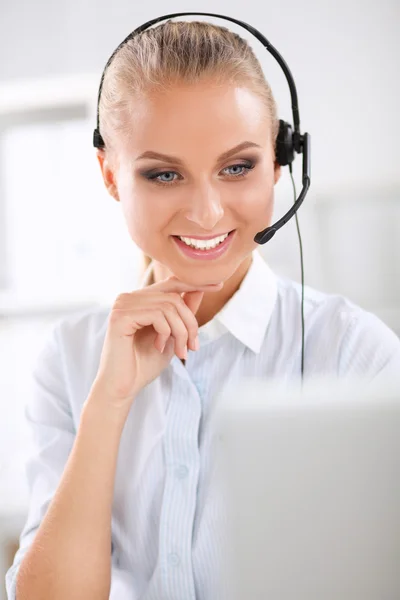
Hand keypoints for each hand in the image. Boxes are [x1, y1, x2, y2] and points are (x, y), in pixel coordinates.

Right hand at [91, 275, 222, 409]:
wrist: (123, 387)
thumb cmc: (144, 363)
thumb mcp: (172, 335)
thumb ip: (183, 312)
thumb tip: (200, 289)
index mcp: (140, 299)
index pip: (171, 283)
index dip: (195, 283)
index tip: (219, 285)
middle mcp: (129, 297)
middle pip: (174, 296)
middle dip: (190, 323)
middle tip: (192, 347)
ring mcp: (122, 305)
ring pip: (169, 306)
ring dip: (181, 332)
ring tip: (179, 351)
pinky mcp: (120, 316)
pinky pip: (157, 314)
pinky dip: (166, 333)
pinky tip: (158, 347)